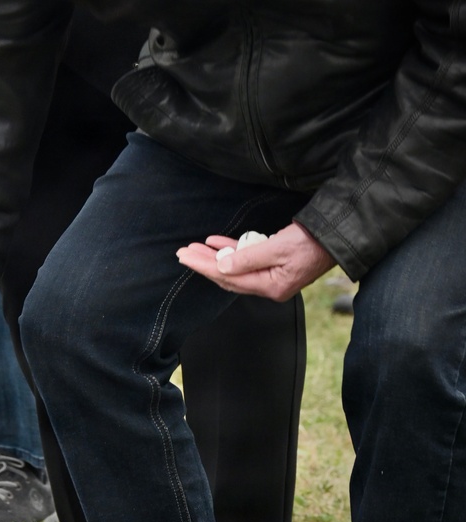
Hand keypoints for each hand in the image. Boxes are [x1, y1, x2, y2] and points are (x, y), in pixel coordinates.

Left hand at [176, 222, 333, 300]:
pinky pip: (247, 259)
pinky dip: (232, 250)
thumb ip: (248, 258)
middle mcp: (270, 285)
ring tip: (195, 247)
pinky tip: (216, 243)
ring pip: (235, 267)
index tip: (186, 257)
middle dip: (204, 263)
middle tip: (183, 253)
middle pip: (228, 276)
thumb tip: (221, 267)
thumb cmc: (312, 241)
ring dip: (215, 256)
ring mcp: (272, 275)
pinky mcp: (275, 263)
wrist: (339, 234)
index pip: (228, 279)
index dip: (204, 267)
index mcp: (271, 287)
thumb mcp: (277, 247)